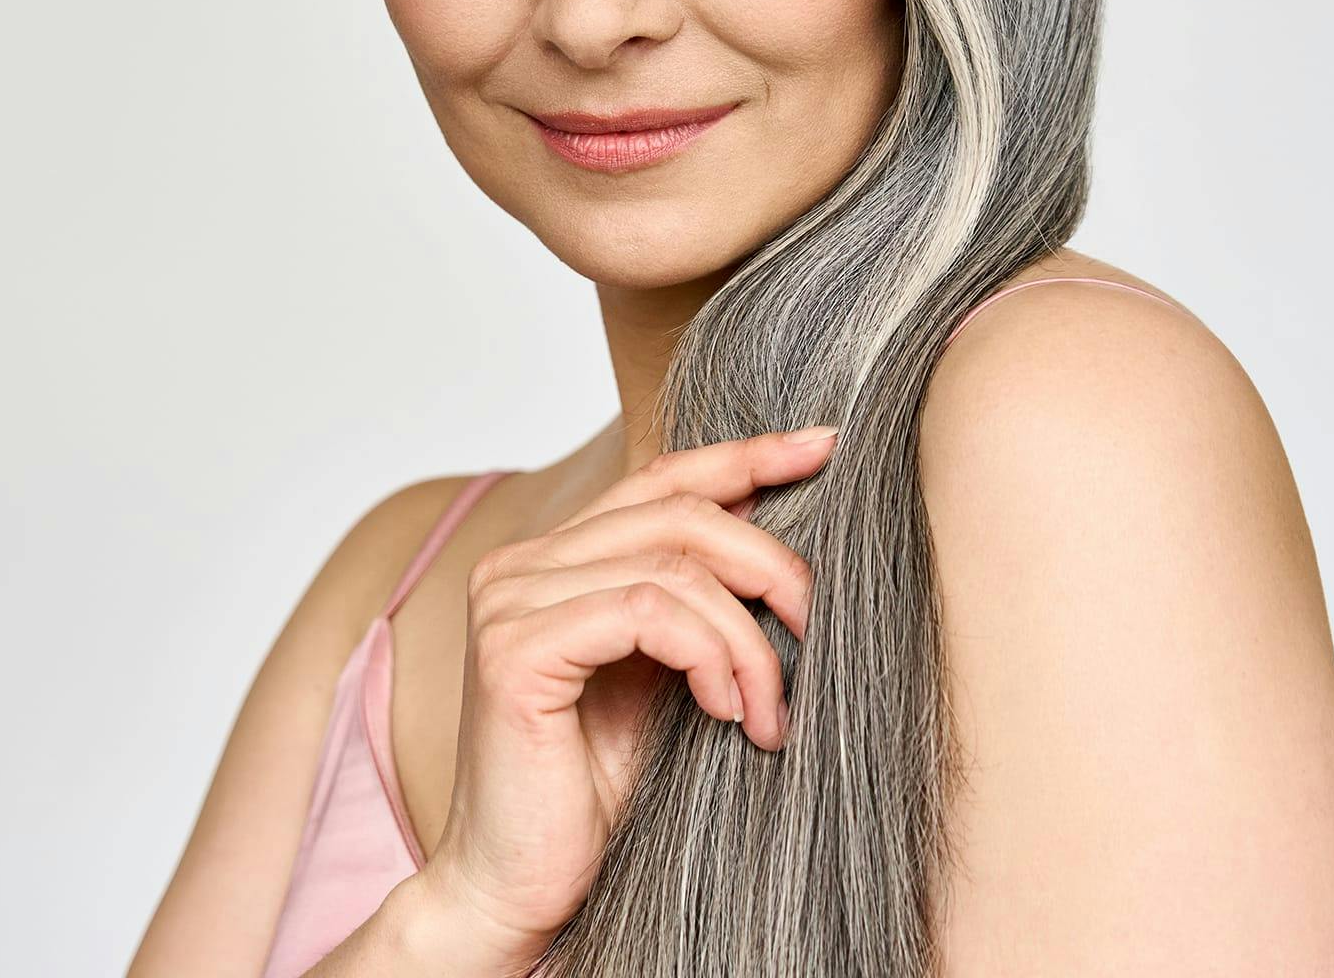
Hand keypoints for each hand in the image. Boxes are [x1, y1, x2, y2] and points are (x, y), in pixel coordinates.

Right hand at [416, 427, 837, 965]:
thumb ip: (696, 599)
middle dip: (768, 562)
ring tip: (769, 708)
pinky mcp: (514, 648)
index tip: (823, 445)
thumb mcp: (668, 671)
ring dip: (746, 637)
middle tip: (816, 626)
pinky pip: (646, 611)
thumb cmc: (596, 789)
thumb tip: (780, 534)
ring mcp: (510, 599)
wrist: (519, 888)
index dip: (747, 455)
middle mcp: (523, 562)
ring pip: (672, 563)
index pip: (662, 478)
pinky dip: (707, 653)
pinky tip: (725, 709)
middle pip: (679, 511)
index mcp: (556, 557)